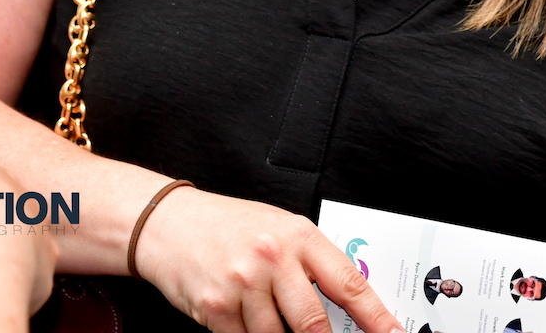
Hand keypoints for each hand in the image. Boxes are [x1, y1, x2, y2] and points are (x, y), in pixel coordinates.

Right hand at [137, 188, 400, 332]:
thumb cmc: (228, 225)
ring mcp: (243, 284)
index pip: (348, 283)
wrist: (169, 223)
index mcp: (299, 236)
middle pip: (314, 323)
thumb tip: (346, 302)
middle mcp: (273, 258)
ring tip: (267, 315)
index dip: (377, 317)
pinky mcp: (216, 308)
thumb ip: (310, 262)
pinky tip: (244, 319)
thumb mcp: (279, 229)